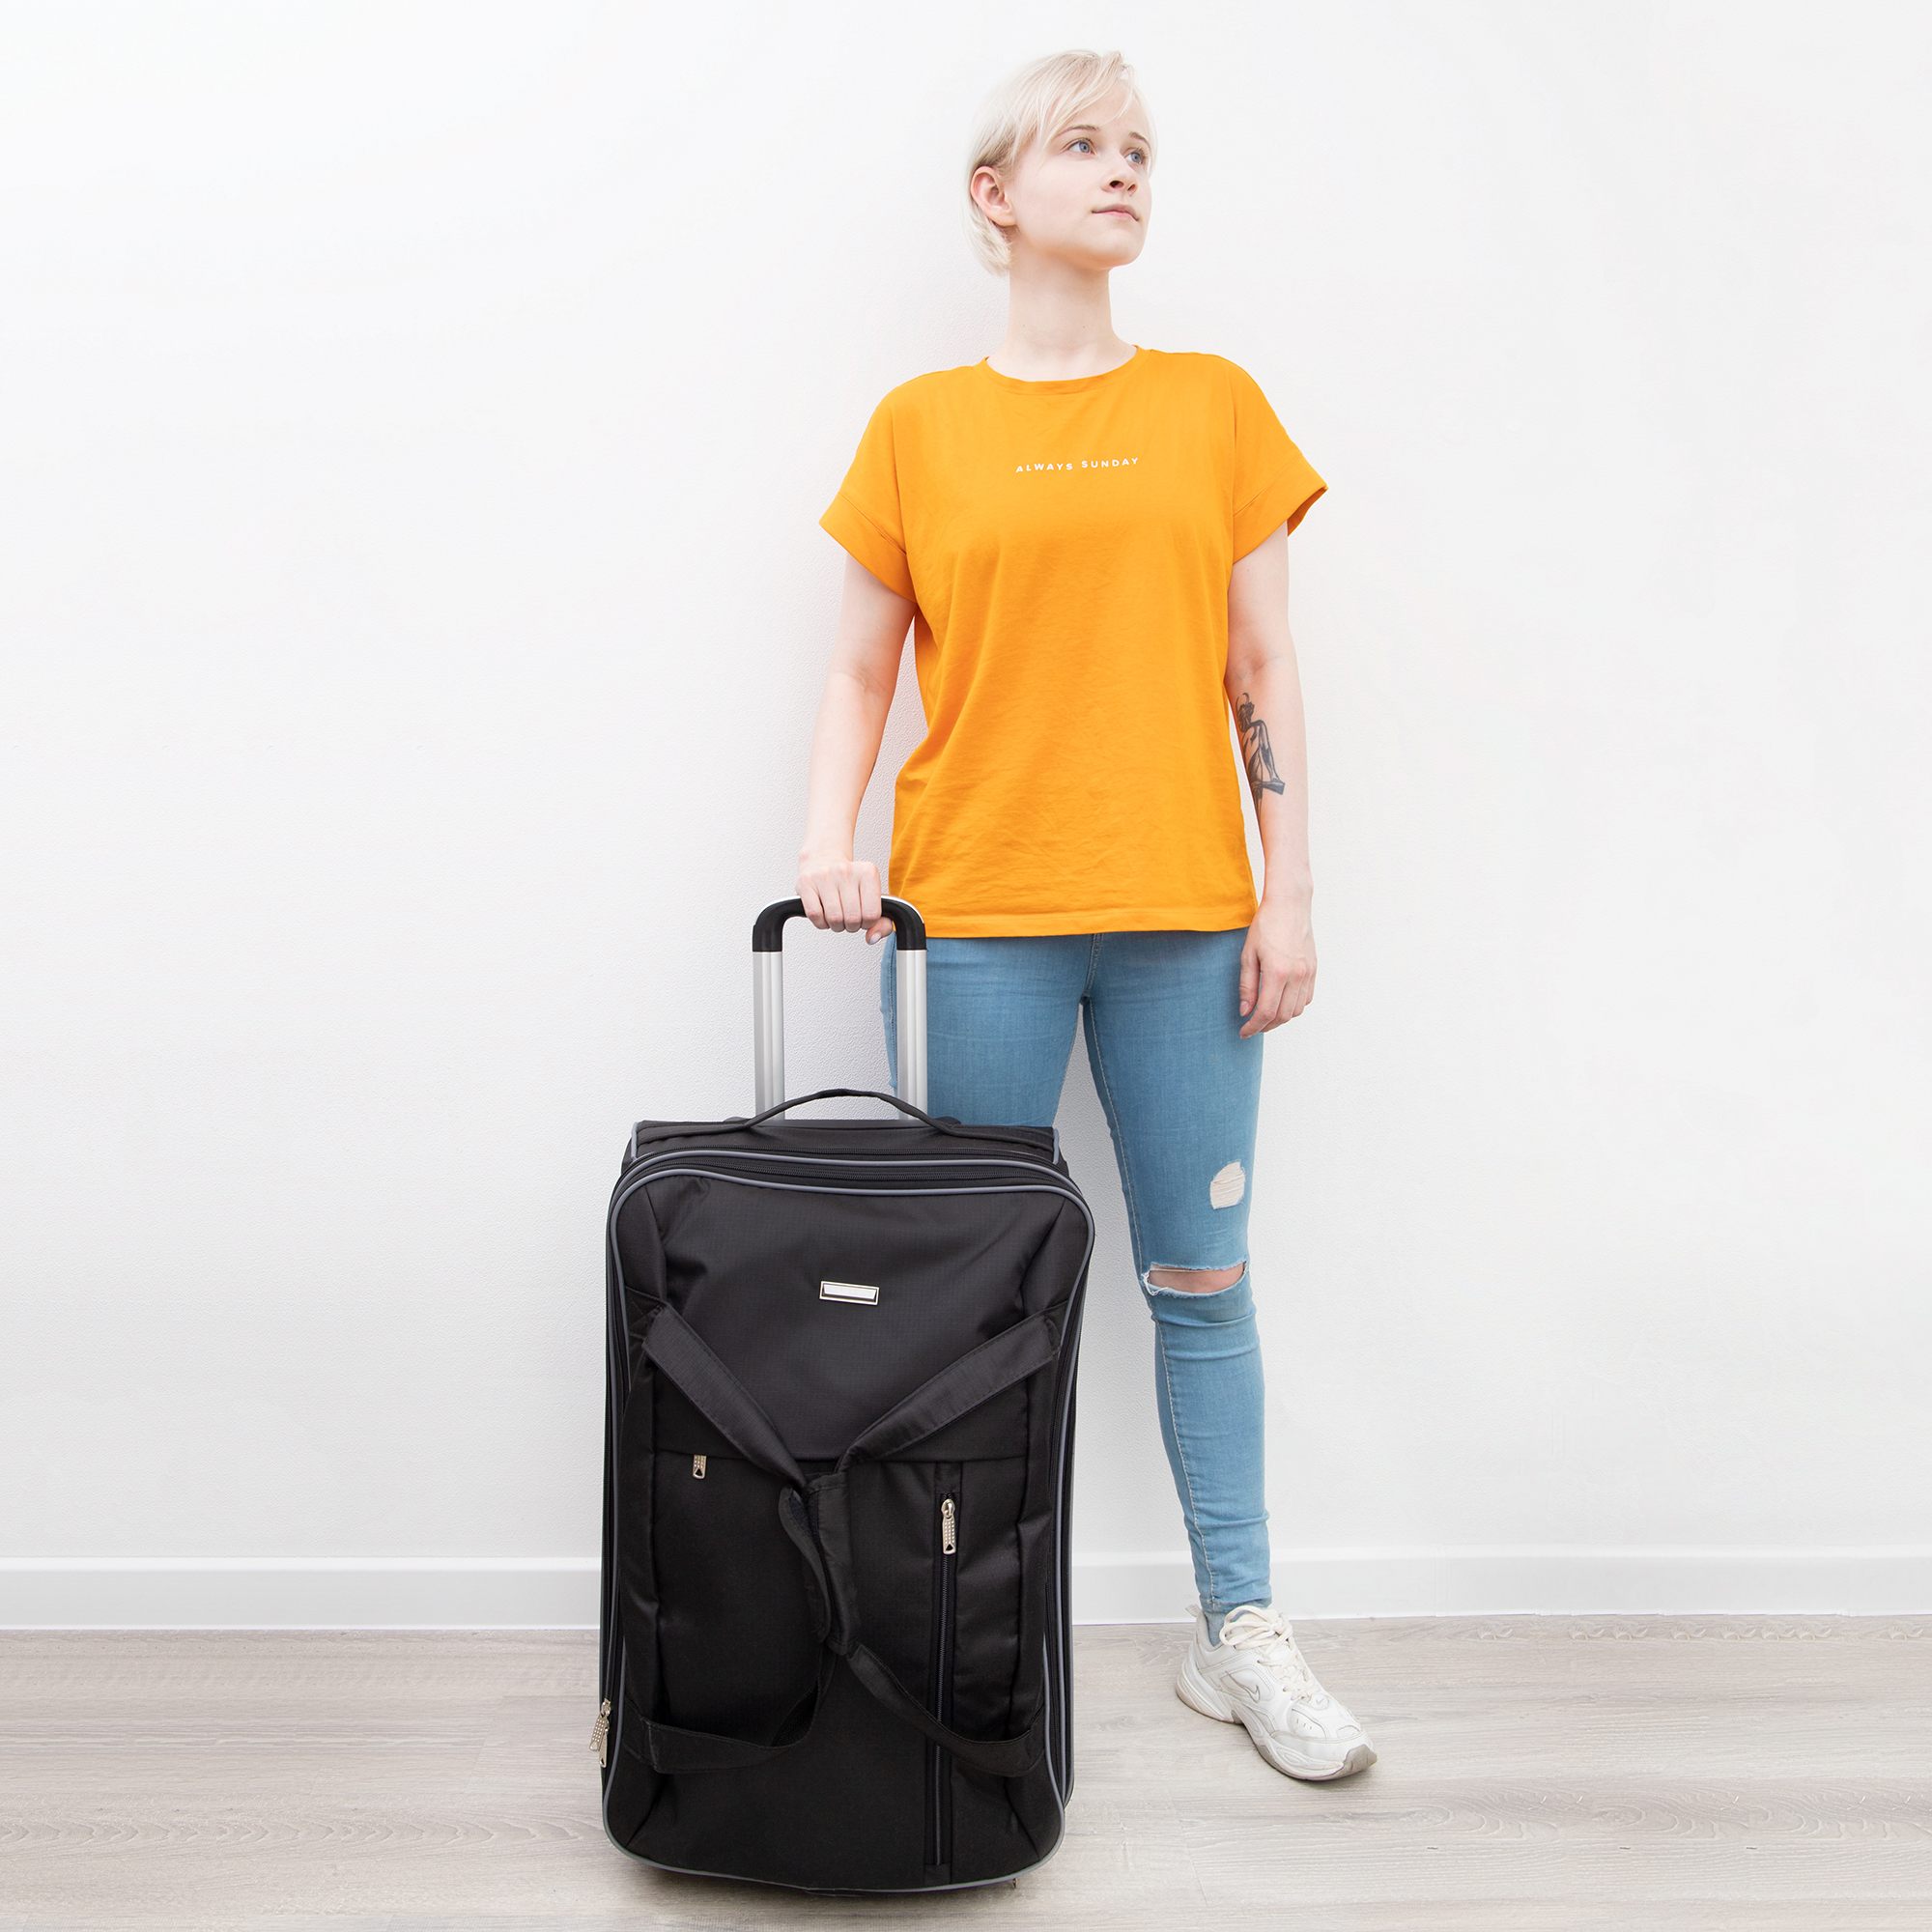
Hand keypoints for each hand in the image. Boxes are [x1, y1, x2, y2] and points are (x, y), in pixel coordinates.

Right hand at [797, 850, 894, 941]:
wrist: (823, 860)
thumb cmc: (849, 883)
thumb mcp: (872, 897)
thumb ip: (882, 922)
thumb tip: (873, 937)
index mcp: (868, 873)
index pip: (872, 914)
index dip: (867, 923)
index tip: (863, 917)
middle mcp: (846, 871)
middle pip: (853, 919)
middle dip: (851, 926)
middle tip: (848, 917)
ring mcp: (825, 875)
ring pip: (834, 919)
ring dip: (836, 925)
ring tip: (837, 915)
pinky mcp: (806, 883)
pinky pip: (815, 915)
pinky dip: (821, 922)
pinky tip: (824, 914)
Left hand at [1238, 889, 1314, 1035]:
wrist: (1290, 905)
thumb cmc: (1266, 926)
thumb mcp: (1248, 955)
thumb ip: (1247, 985)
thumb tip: (1245, 1011)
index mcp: (1278, 972)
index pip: (1266, 1012)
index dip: (1254, 1026)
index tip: (1243, 1032)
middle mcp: (1297, 976)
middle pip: (1283, 1016)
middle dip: (1266, 1026)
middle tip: (1252, 1026)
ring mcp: (1308, 973)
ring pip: (1296, 1010)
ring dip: (1280, 1018)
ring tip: (1265, 1016)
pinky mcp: (1313, 969)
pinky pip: (1306, 998)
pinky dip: (1293, 1006)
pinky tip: (1281, 1002)